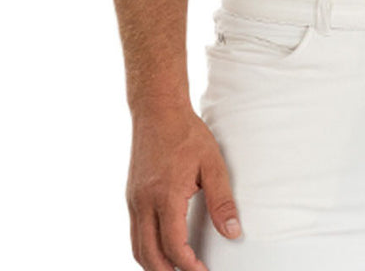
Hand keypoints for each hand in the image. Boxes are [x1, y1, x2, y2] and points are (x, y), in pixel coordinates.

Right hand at [126, 106, 241, 270]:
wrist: (158, 110)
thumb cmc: (187, 133)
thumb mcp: (212, 164)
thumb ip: (222, 200)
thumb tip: (233, 231)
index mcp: (165, 196)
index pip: (173, 246)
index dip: (188, 266)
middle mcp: (143, 203)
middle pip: (148, 256)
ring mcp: (133, 200)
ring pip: (137, 247)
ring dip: (154, 265)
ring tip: (177, 269)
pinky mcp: (131, 196)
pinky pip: (135, 232)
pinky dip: (147, 248)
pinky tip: (163, 248)